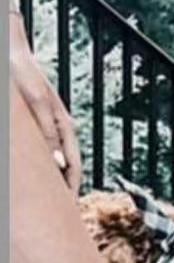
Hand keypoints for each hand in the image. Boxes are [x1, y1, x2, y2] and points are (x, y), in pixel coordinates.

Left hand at [10, 12, 81, 192]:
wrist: (10, 53)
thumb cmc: (23, 76)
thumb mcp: (36, 105)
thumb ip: (48, 135)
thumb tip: (60, 165)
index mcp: (64, 127)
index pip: (73, 166)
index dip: (71, 187)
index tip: (69, 207)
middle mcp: (60, 130)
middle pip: (67, 166)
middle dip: (64, 187)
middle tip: (63, 209)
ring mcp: (49, 127)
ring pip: (55, 160)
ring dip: (54, 178)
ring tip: (52, 197)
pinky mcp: (37, 124)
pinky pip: (43, 151)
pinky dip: (44, 165)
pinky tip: (40, 174)